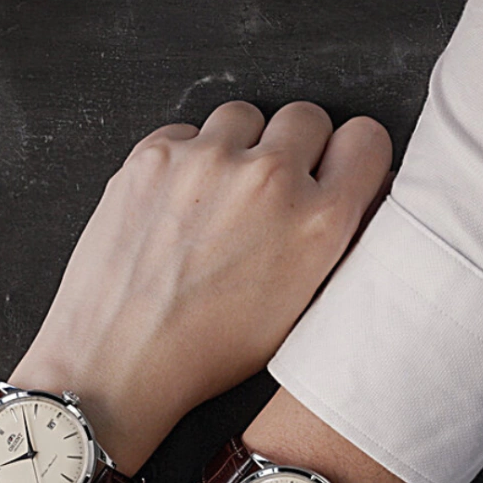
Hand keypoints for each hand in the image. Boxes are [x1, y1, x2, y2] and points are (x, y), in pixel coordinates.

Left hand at [0, 101, 390, 482]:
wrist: (116, 365)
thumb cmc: (202, 356)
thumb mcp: (297, 313)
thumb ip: (327, 244)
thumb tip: (337, 199)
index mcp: (319, 224)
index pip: (366, 140)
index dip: (349, 157)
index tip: (332, 170)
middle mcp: (269, 179)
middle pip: (306, 117)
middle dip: (295, 149)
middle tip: (268, 193)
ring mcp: (206, 160)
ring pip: (244, 117)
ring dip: (239, 147)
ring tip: (216, 199)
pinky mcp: (152, 156)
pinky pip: (186, 132)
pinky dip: (186, 157)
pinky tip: (175, 204)